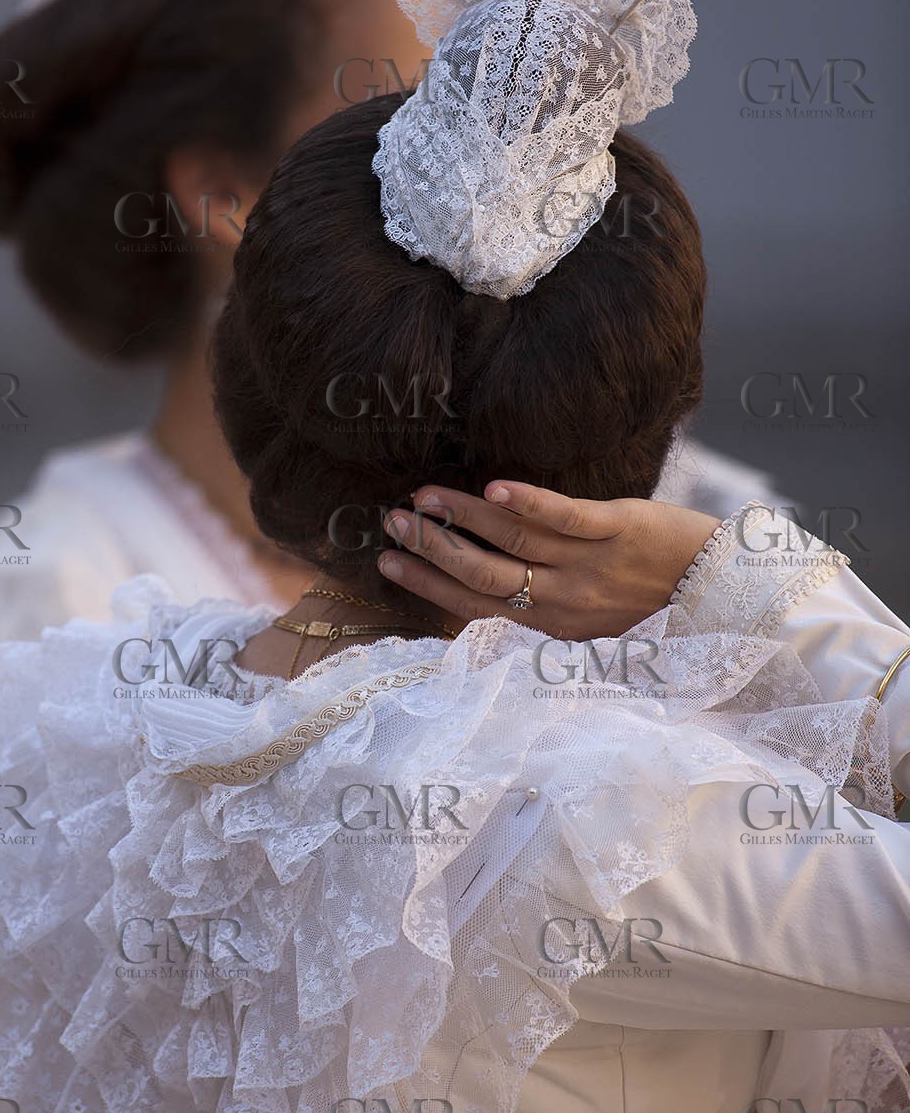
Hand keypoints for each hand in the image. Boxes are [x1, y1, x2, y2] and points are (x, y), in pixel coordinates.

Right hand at [378, 481, 719, 639]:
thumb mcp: (596, 622)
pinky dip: (527, 502)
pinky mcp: (618, 528)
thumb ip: (547, 608)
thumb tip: (491, 587)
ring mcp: (590, 563)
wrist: (723, 587)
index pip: (477, 605)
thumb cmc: (656, 604)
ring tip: (422, 497)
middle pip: (483, 574)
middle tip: (391, 522)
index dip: (429, 584)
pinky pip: (566, 516)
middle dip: (431, 548)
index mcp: (555, 626)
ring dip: (461, 517)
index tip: (389, 561)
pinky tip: (494, 486)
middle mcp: (565, 600)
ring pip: (512, 541)